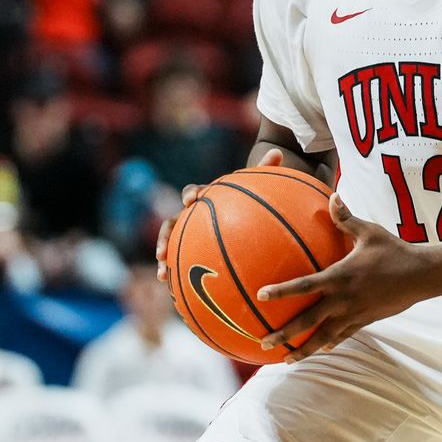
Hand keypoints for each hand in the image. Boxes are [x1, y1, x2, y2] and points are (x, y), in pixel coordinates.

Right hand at [155, 148, 282, 281]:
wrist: (239, 216)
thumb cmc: (248, 200)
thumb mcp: (257, 187)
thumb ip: (265, 171)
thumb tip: (278, 152)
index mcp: (205, 198)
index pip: (193, 192)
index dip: (191, 194)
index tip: (192, 200)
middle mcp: (191, 216)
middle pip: (172, 222)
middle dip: (165, 234)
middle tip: (163, 248)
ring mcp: (188, 236)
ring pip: (170, 246)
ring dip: (164, 257)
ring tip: (163, 272)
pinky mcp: (189, 252)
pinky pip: (180, 264)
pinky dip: (175, 275)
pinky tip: (174, 289)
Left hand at [256, 194, 430, 361]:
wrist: (421, 275)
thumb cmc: (394, 250)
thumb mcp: (369, 232)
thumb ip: (346, 218)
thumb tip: (332, 196)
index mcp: (340, 276)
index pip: (304, 285)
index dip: (282, 291)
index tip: (261, 295)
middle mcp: (343, 299)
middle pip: (308, 320)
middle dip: (285, 333)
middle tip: (264, 342)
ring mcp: (354, 314)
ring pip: (324, 336)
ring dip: (304, 349)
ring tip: (286, 360)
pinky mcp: (366, 321)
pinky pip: (344, 335)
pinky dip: (331, 342)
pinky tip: (322, 348)